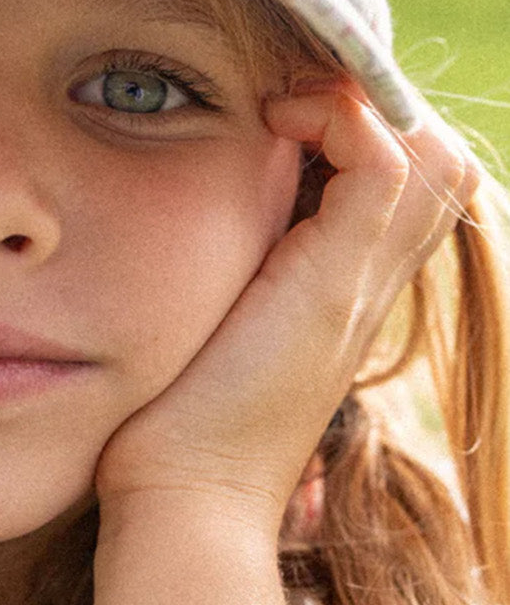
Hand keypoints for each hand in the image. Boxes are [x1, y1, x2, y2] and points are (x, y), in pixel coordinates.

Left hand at [93, 82, 479, 532]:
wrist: (181, 500)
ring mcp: (360, 284)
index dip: (361, 127)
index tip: (279, 115)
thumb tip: (176, 216)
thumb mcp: (206, 327)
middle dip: (369, 109)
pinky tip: (269, 122)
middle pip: (436, 160)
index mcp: (343, 291)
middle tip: (289, 104)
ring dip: (358, 106)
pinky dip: (337, 118)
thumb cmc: (169, 425)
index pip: (404, 180)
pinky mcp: (335, 283)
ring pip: (429, 153)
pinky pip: (382, 161)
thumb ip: (221, 277)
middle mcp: (368, 284)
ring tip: (282, 109)